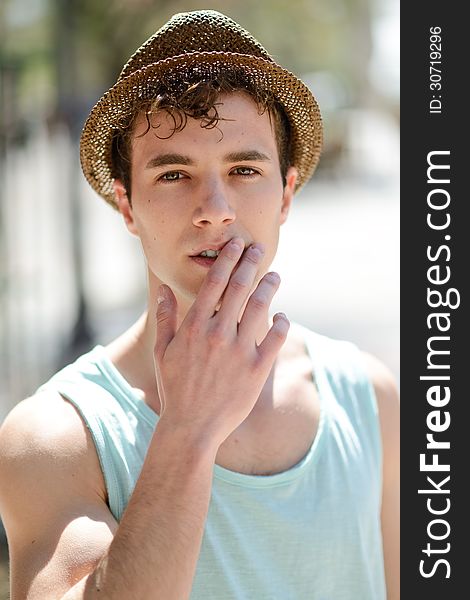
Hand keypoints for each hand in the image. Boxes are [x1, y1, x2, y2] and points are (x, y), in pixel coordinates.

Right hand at [153, 237, 288, 448]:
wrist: (192, 427)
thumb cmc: (175, 389)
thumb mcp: (163, 352)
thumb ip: (165, 318)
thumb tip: (164, 290)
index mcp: (195, 326)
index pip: (215, 282)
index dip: (227, 259)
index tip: (235, 244)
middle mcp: (218, 333)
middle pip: (240, 287)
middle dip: (250, 262)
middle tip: (259, 248)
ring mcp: (240, 351)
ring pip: (260, 307)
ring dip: (269, 286)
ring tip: (275, 275)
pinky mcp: (258, 369)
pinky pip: (276, 338)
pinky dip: (282, 323)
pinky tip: (282, 315)